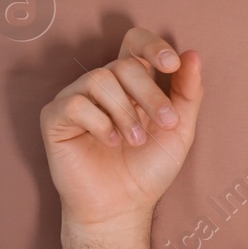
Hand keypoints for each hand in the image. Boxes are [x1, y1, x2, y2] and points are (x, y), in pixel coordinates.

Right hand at [40, 26, 203, 230]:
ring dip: (126, 113)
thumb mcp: (180, 129)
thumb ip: (188, 93)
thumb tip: (192, 54)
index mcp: (131, 82)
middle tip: (166, 123)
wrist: (123, 206)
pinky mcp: (55, 117)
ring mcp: (76, 98)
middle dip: (151, 94)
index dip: (153, 45)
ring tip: (135, 141)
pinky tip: (109, 142)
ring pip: (100, 79)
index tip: (171, 65)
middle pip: (125, 65)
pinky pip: (75, 103)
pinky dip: (99, 123)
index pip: (136, 42)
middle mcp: (102, 84)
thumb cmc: (148, 168)